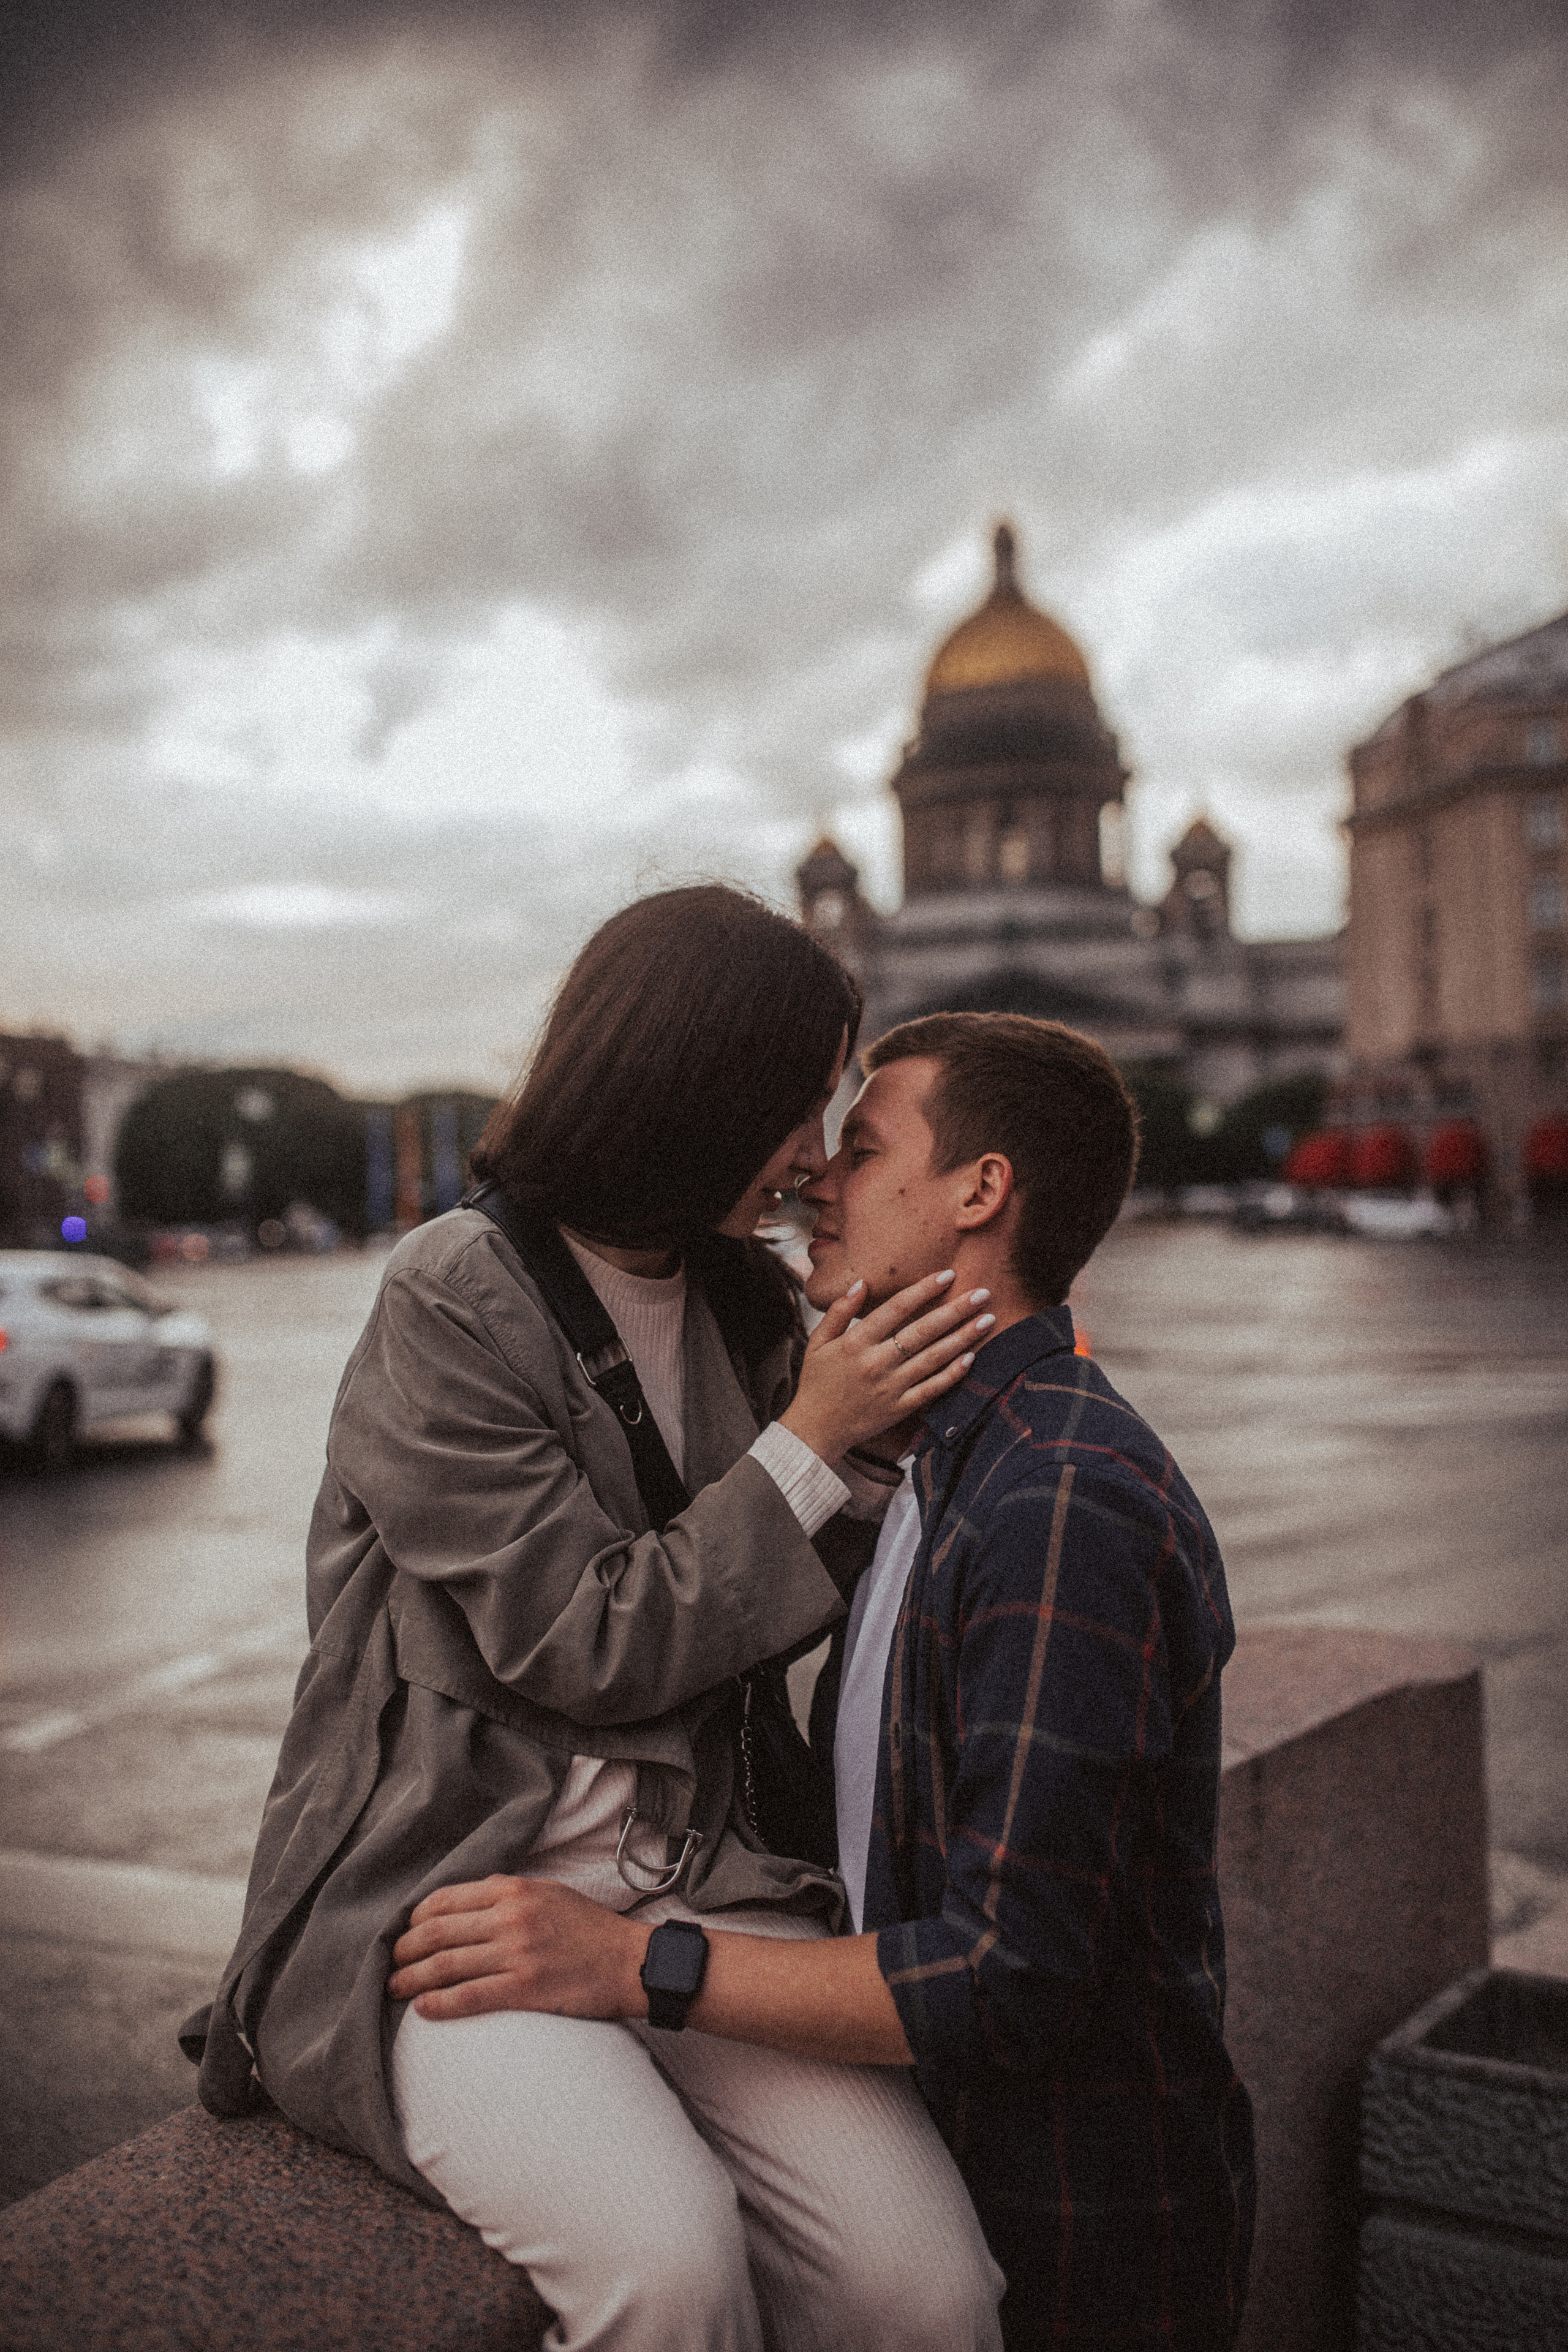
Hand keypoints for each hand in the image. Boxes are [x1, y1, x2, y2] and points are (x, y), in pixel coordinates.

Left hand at [388, 1875, 646, 2022]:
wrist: (630, 1962)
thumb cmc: (589, 1929)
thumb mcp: (548, 1893)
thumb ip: (506, 1895)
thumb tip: (463, 1906)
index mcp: (513, 1888)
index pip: (444, 1899)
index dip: (414, 1920)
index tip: (403, 1935)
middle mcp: (510, 1917)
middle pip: (436, 1932)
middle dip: (404, 1951)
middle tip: (390, 1966)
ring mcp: (517, 1953)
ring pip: (446, 1966)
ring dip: (411, 1979)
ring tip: (394, 1990)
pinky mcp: (525, 1990)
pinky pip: (469, 1997)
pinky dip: (439, 2004)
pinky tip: (422, 2009)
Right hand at [779, 1271, 992, 1461]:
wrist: (815, 1430)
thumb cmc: (817, 1382)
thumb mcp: (818, 1342)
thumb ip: (838, 1311)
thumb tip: (861, 1283)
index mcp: (855, 1342)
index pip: (895, 1309)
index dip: (923, 1290)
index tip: (948, 1275)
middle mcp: (876, 1362)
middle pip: (923, 1331)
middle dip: (956, 1310)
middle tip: (983, 1293)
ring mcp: (891, 1387)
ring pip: (934, 1358)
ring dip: (963, 1338)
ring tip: (988, 1320)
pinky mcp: (900, 1409)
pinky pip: (931, 1389)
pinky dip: (952, 1375)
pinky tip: (972, 1358)